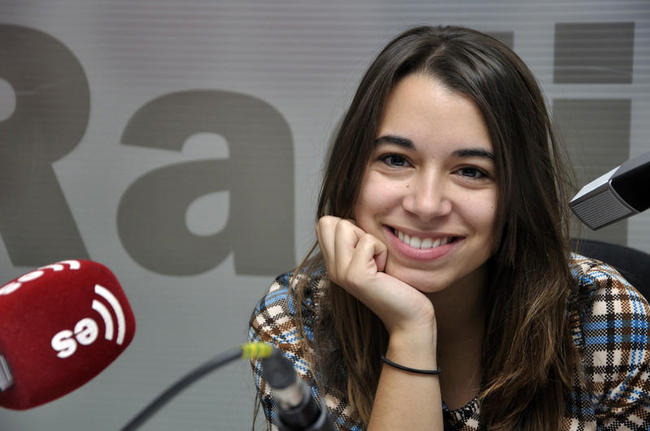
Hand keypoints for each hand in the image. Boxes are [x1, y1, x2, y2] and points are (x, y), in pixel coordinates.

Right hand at [316, 216, 435, 335]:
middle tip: (371, 255)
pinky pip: (368, 242)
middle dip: (356, 229)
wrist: (409, 317)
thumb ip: (357, 241)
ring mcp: (340, 272)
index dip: (349, 226)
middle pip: (329, 221)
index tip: (366, 249)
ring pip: (344, 226)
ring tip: (378, 263)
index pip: (324, 223)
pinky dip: (382, 251)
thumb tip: (352, 216)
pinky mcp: (355, 276)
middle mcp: (332, 268)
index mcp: (333, 263)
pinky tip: (385, 271)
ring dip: (369, 239)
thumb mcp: (371, 258)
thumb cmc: (397, 285)